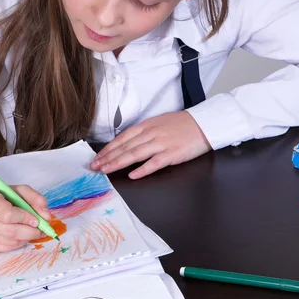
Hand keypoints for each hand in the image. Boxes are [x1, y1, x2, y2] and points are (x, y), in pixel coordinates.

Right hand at [0, 182, 49, 252]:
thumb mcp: (19, 191)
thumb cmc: (1, 197)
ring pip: (9, 242)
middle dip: (30, 232)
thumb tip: (47, 216)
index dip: (25, 218)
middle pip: (10, 231)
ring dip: (26, 238)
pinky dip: (18, 243)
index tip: (36, 219)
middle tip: (41, 230)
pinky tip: (20, 236)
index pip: (8, 214)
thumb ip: (35, 198)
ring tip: (32, 231)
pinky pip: (5, 248)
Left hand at [91, 111, 210, 178]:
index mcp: (147, 126)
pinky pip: (154, 163)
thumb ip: (143, 133)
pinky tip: (132, 175)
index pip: (122, 138)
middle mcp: (151, 134)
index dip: (108, 148)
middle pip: (125, 147)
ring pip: (135, 154)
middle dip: (108, 157)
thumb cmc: (182, 124)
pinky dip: (142, 169)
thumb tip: (127, 143)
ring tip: (106, 170)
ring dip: (118, 163)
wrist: (204, 123)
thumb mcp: (159, 123)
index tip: (97, 157)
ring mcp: (161, 144)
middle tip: (95, 166)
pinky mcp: (172, 154)